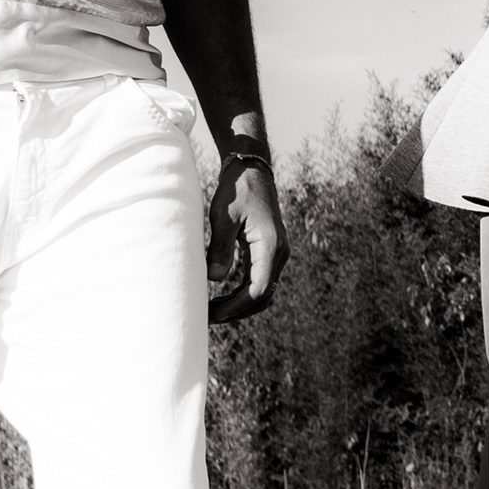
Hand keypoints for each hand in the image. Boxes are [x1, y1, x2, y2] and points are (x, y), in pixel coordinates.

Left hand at [207, 158, 285, 322]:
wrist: (251, 170)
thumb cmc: (236, 190)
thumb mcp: (224, 216)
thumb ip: (220, 248)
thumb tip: (214, 279)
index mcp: (270, 245)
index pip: (258, 288)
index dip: (237, 306)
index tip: (215, 315)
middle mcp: (279, 252)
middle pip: (263, 295)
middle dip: (238, 311)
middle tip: (210, 318)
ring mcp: (276, 252)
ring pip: (263, 290)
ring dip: (240, 303)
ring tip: (213, 310)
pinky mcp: (269, 251)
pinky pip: (259, 279)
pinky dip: (243, 292)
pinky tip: (222, 295)